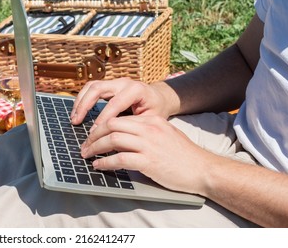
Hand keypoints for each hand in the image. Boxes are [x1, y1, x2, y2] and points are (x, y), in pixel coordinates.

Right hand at [71, 78, 176, 127]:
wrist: (159, 98)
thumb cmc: (156, 110)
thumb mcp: (150, 119)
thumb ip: (133, 126)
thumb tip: (115, 137)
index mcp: (136, 90)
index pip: (114, 104)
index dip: (102, 119)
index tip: (93, 132)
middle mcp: (124, 82)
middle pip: (97, 89)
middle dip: (84, 106)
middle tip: (76, 121)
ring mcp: (115, 82)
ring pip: (91, 86)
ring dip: (80, 102)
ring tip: (74, 117)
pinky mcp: (109, 85)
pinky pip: (91, 88)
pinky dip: (82, 99)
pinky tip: (78, 112)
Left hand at [80, 115, 212, 194]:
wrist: (202, 169)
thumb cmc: (183, 155)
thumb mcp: (164, 134)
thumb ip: (144, 132)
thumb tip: (121, 137)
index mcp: (151, 120)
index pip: (118, 118)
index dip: (100, 126)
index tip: (92, 135)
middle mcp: (148, 128)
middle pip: (111, 125)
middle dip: (93, 135)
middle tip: (84, 145)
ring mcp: (149, 144)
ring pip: (112, 139)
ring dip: (95, 147)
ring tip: (87, 155)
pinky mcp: (149, 161)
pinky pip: (120, 159)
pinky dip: (105, 162)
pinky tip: (99, 166)